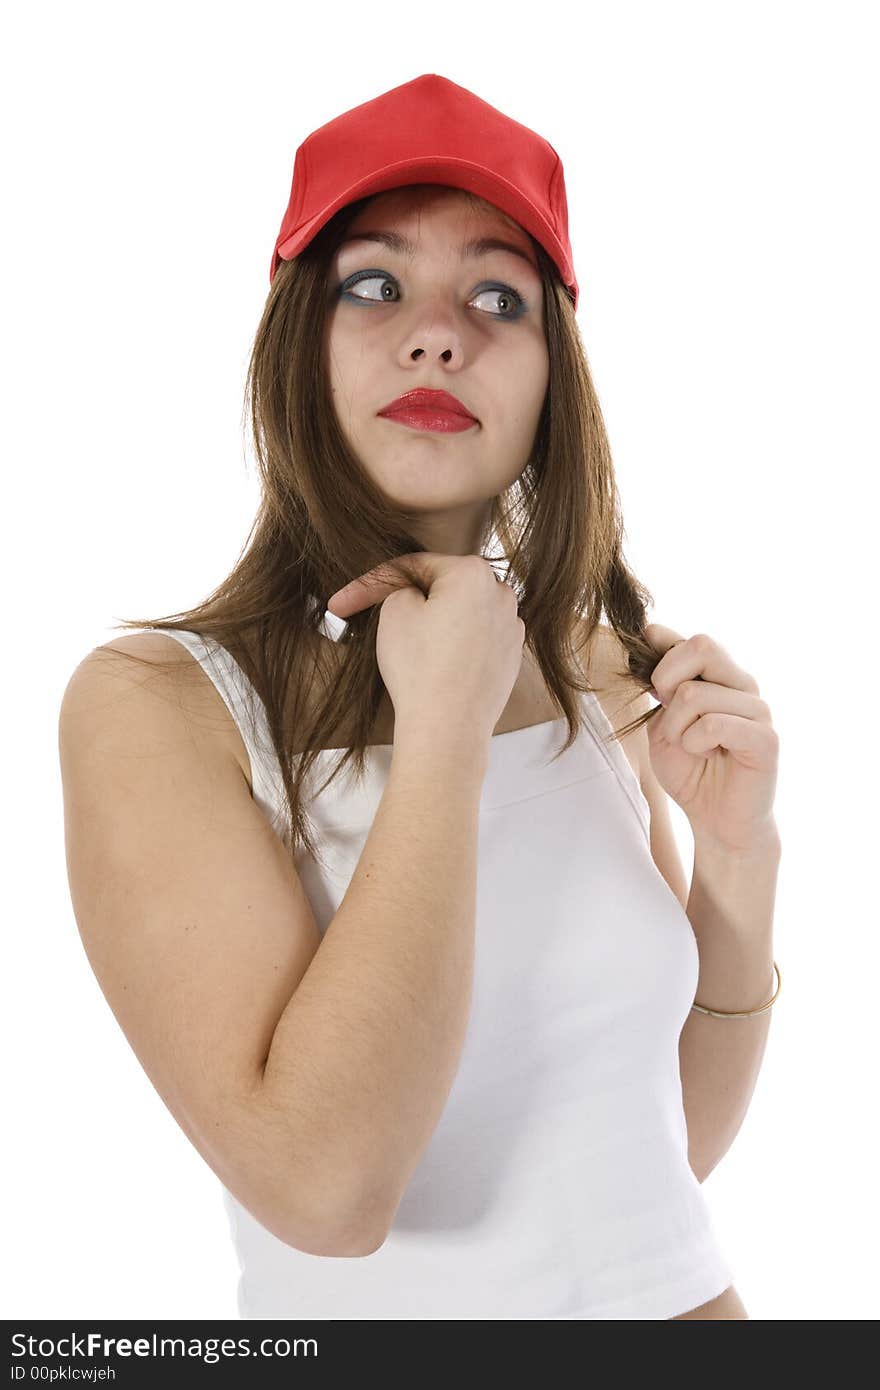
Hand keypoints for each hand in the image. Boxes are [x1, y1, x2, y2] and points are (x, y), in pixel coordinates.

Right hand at [327, 553, 524, 740]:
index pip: (413, 567)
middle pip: (443, 587)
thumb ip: (403, 587)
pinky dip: (455, 645)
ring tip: (408, 646)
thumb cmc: (419, 669)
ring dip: (434, 622)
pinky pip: (476, 639)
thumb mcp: (394, 611)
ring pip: (461, 613)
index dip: (371, 584)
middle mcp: (501, 594)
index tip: (342, 604)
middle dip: (410, 599)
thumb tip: (417, 595)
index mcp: (472, 573)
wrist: (447, 729)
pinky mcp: (511, 657)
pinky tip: (435, 663)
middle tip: (375, 618)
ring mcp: (511, 627)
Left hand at [644, 623, 779, 855]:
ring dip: (676, 727)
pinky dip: (694, 743)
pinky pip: (714, 724)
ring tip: (690, 747)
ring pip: (696, 694)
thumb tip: (653, 631)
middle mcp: (744, 685)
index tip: (650, 679)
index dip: (663, 648)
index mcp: (721, 677)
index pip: (693, 640)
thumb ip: (661, 684)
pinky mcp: (765, 738)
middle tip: (665, 711)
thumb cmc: (691, 771)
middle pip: (702, 646)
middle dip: (666, 679)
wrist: (717, 820)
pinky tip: (706, 755)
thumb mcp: (662, 723)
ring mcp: (758, 709)